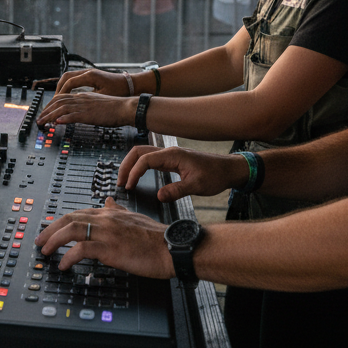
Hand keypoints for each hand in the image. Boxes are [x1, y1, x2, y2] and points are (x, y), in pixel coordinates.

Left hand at [34, 199, 172, 277]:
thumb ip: (118, 210)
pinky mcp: (110, 248)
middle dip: (51, 230)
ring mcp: (108, 232)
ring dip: (54, 240)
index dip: (60, 222)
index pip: (78, 213)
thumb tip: (108, 201)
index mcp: (110, 213)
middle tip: (40, 241)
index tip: (50, 231)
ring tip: (45, 251)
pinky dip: (69, 257)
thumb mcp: (134, 217)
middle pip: (70, 218)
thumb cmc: (156, 238)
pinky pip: (82, 249)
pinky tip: (63, 265)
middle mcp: (106, 219)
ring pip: (72, 229)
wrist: (171, 247)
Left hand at [37, 91, 134, 127]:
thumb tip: (75, 114)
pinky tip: (57, 122)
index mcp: (83, 96)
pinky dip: (63, 118)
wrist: (126, 107)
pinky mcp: (89, 114)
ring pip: (62, 108)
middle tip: (39, 119)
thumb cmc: (115, 108)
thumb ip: (85, 108)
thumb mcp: (96, 105)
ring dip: (50, 116)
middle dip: (46, 110)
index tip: (45, 112)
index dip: (51, 105)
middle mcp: (81, 99)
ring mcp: (84, 106)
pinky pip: (73, 115)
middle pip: (58, 102)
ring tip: (42, 122)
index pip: (62, 97)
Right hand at [54, 67, 132, 96]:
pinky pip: (75, 78)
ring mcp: (89, 72)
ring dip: (62, 87)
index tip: (56, 103)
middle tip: (54, 101)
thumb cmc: (119, 91)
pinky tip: (67, 95)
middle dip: (58, 89)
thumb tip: (74, 106)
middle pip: (66, 77)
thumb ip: (88, 99)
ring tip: (58, 98)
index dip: (61, 93)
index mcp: (90, 76)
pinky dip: (68, 86)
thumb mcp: (103, 97)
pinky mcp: (90, 75)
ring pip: (69, 77)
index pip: (69, 83)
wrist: (130, 84)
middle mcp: (88, 72)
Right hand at [117, 145, 249, 202]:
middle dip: (126, 165)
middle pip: (139, 152)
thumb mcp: (197, 186)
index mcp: (173, 155)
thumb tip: (159, 196)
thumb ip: (177, 191)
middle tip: (119, 182)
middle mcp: (169, 152)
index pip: (145, 159)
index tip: (128, 186)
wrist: (228, 169)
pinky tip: (137, 177)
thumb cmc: (215, 175)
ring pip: (143, 154)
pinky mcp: (171, 160)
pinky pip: (150, 159)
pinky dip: (139, 166)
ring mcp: (170, 155)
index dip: (134, 172)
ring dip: (131, 165)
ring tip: (124, 180)